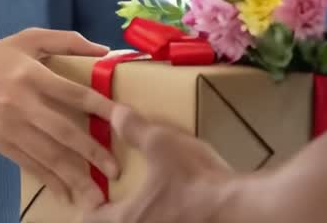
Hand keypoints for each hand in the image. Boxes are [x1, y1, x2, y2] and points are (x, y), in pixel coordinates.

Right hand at [0, 28, 120, 210]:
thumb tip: (104, 49)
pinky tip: (66, 193)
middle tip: (115, 170)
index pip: (74, 93)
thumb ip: (65, 41)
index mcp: (31, 74)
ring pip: (48, 155)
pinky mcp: (1, 144)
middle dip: (92, 152)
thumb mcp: (26, 40)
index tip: (123, 122)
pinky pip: (29, 165)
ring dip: (74, 176)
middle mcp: (22, 103)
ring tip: (96, 194)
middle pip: (63, 131)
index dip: (101, 108)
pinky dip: (49, 181)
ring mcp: (10, 127)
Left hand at [84, 105, 237, 222]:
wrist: (238, 210)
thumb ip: (134, 129)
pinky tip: (173, 205)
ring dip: (137, 215)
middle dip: (111, 212)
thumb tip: (115, 113)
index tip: (95, 187)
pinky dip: (159, 218)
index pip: (88, 218)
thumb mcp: (162, 144)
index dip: (87, 201)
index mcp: (124, 220)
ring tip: (147, 199)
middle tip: (117, 194)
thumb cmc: (195, 179)